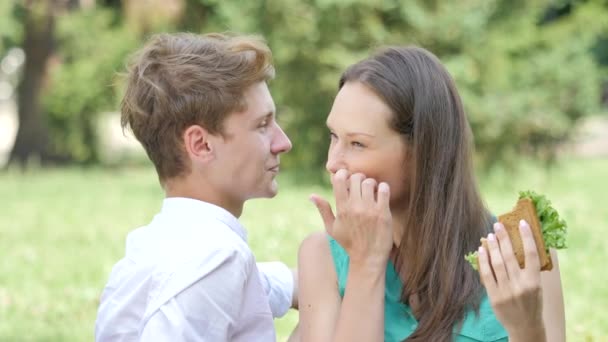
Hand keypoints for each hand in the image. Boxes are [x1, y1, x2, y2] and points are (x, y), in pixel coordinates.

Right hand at [310, 169, 392, 268]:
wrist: (367, 259)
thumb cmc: (349, 244)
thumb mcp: (332, 228)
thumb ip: (323, 209)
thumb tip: (311, 195)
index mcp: (342, 209)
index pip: (339, 180)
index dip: (342, 174)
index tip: (346, 177)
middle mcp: (355, 207)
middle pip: (356, 178)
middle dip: (358, 178)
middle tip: (360, 185)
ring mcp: (370, 210)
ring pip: (370, 182)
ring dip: (371, 184)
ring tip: (371, 191)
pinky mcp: (383, 213)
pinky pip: (384, 190)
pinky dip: (383, 188)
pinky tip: (381, 194)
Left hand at [478, 220, 545, 340]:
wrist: (525, 327)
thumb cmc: (532, 303)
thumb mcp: (537, 286)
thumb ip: (531, 268)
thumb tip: (525, 244)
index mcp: (535, 281)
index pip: (532, 254)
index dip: (527, 237)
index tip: (522, 223)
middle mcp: (520, 286)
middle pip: (510, 256)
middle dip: (503, 238)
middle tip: (498, 224)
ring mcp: (506, 292)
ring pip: (497, 264)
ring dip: (492, 247)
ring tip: (490, 235)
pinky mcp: (494, 297)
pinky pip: (486, 275)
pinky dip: (483, 261)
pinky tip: (481, 251)